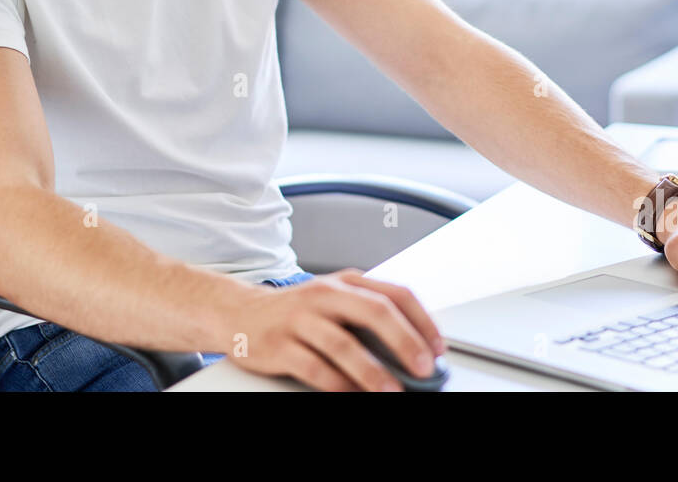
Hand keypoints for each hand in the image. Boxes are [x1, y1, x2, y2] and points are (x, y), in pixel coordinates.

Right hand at [218, 268, 445, 391]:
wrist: (239, 313)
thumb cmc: (297, 311)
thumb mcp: (335, 302)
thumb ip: (369, 316)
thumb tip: (413, 349)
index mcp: (346, 281)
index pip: (395, 294)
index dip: (422, 321)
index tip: (438, 348)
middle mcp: (325, 294)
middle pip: (374, 312)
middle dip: (405, 342)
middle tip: (423, 368)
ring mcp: (300, 318)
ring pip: (344, 344)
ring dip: (373, 372)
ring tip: (392, 392)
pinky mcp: (278, 344)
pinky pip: (314, 368)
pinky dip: (338, 385)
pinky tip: (352, 395)